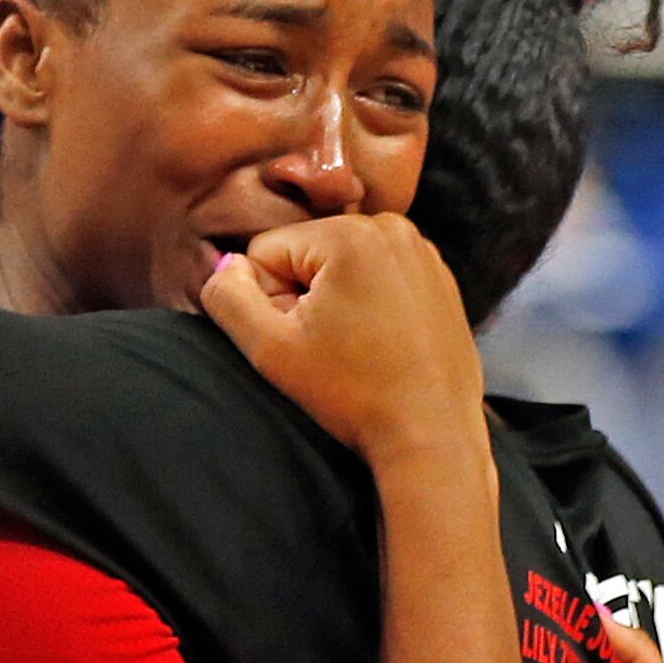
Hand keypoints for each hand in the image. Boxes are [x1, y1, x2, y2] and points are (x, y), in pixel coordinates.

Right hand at [198, 213, 485, 466]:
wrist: (432, 435)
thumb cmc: (353, 395)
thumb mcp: (270, 350)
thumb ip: (227, 298)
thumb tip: (226, 266)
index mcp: (348, 233)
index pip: (265, 253)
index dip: (268, 304)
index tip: (301, 343)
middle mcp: (390, 227)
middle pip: (305, 254)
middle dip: (302, 299)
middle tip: (328, 351)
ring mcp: (420, 251)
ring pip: (339, 266)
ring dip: (333, 303)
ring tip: (355, 350)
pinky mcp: (437, 276)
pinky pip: (376, 277)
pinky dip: (368, 305)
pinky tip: (380, 346)